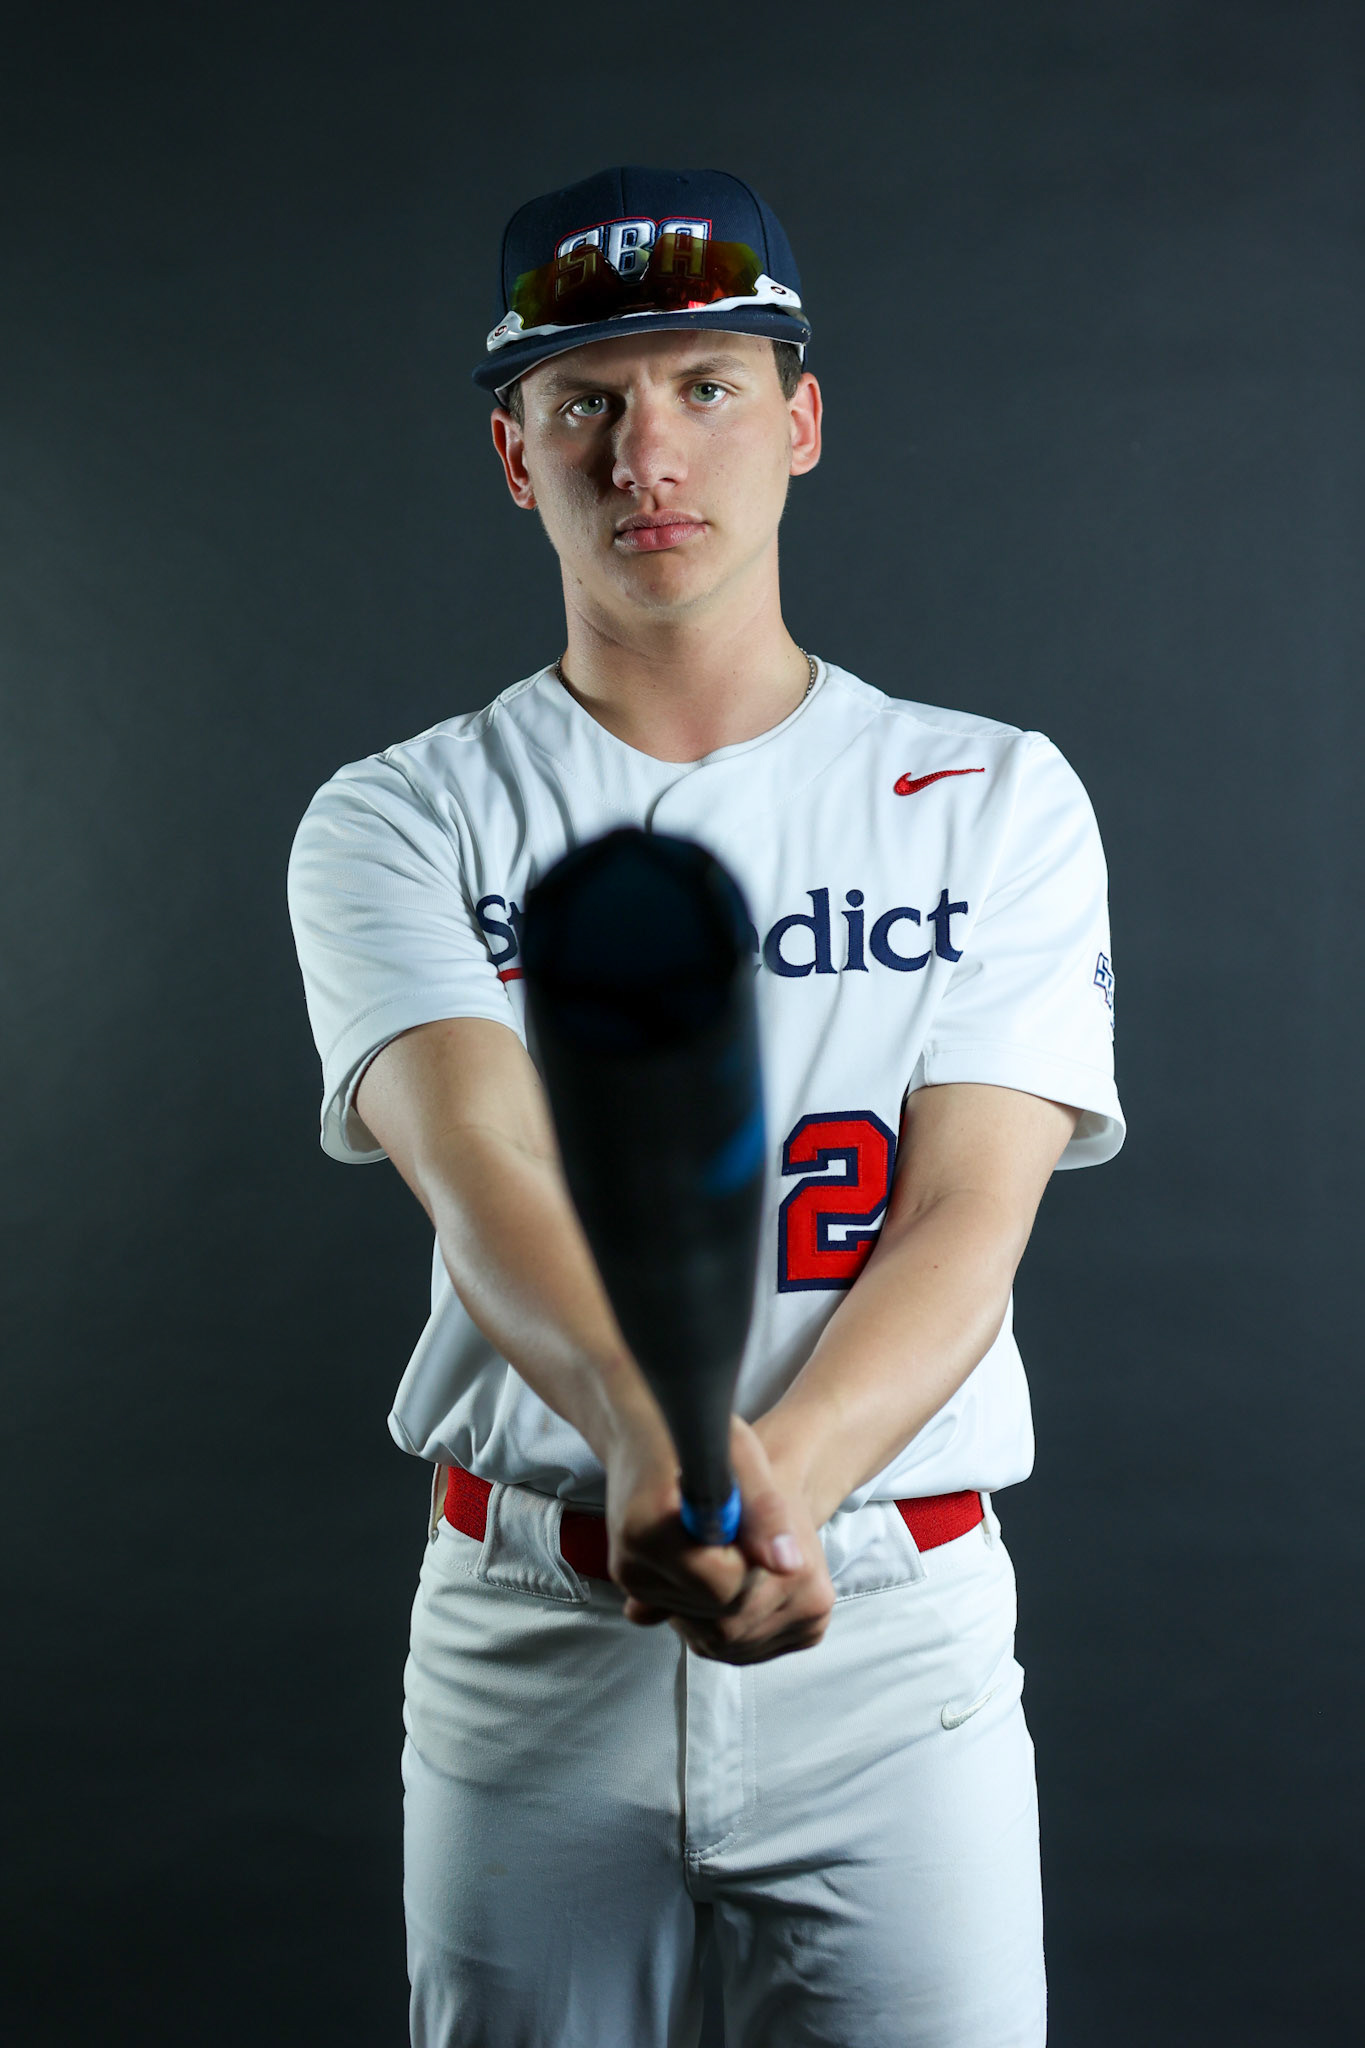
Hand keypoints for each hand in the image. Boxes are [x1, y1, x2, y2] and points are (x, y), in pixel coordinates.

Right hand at [615, 1415, 834, 1665]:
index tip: (749, 1521)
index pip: (726, 1585)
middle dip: (749, 1579)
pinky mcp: (637, 1592)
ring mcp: (632, 1584)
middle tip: (742, 1528)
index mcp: (649, 1529)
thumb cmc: (692, 1433)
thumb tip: (790, 1565)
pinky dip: (719, 1599)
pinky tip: (717, 1556)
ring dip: (736, 1590)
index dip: (753, 1558)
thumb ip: (766, 1512)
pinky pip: (695, 1621)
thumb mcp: (739, 1457)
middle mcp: (632, 1566)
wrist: (640, 1429)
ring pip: (709, 1624)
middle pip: (720, 1614)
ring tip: (728, 1537)